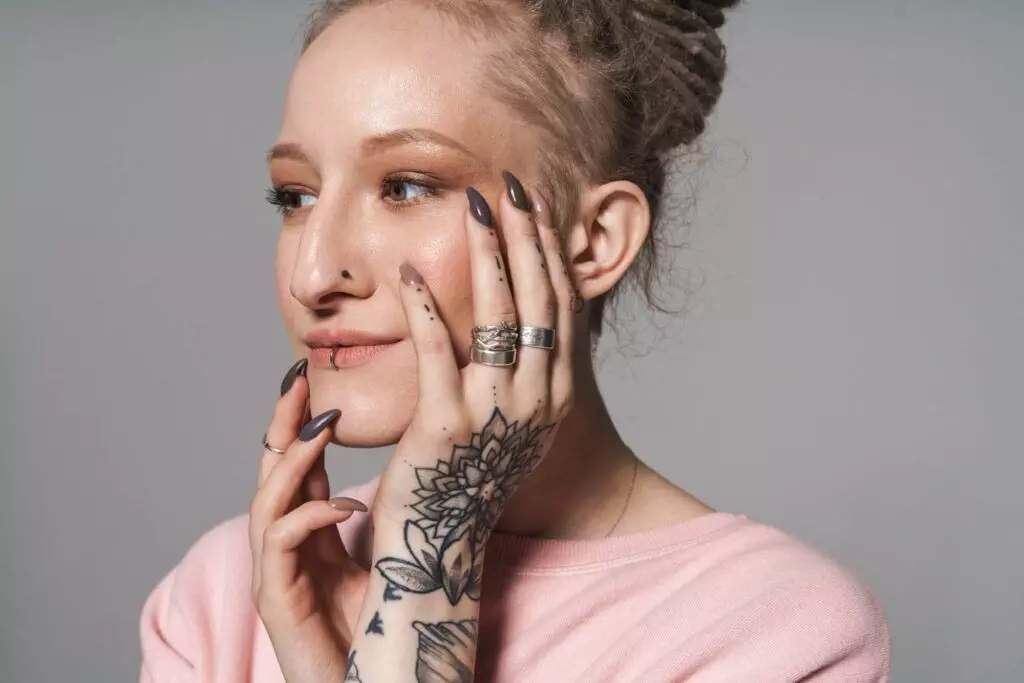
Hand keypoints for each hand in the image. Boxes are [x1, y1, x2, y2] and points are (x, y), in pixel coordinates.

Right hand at [249, 367, 369, 682]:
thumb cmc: (378, 628)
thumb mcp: (384, 556)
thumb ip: (382, 517)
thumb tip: (415, 468)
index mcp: (309, 533)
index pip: (298, 466)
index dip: (302, 423)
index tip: (315, 380)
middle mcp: (284, 546)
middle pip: (269, 471)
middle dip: (282, 423)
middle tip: (299, 378)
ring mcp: (275, 572)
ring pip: (266, 499)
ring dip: (292, 459)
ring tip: (320, 425)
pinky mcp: (275, 598)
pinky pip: (279, 541)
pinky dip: (310, 515)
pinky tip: (346, 505)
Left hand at [372, 175, 575, 605]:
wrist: (441, 544)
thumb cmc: (469, 474)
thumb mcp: (511, 419)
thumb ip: (519, 368)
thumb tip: (518, 313)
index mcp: (554, 395)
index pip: (559, 306)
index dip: (549, 252)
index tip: (534, 207)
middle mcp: (536, 401)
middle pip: (537, 301)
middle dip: (526, 238)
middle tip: (513, 188)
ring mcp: (494, 414)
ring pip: (498, 318)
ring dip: (487, 256)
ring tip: (475, 210)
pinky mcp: (445, 426)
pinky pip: (437, 353)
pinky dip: (424, 307)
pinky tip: (409, 272)